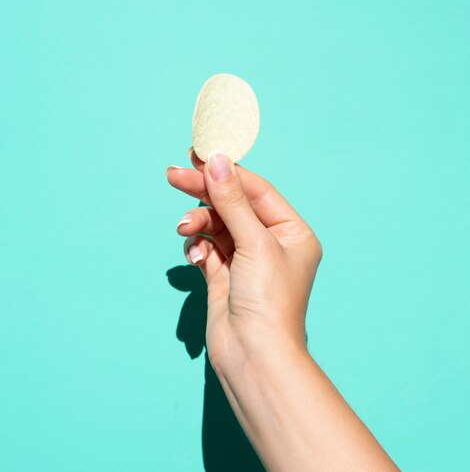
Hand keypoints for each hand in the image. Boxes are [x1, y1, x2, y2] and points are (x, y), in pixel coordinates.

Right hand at [166, 149, 321, 374]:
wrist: (253, 358)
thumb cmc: (268, 302)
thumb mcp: (254, 242)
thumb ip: (231, 199)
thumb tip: (216, 160)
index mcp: (291, 232)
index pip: (256, 190)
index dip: (227, 172)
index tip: (199, 156)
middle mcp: (271, 243)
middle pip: (233, 204)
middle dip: (204, 192)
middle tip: (174, 174)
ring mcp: (246, 260)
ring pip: (216, 225)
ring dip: (198, 223)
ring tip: (184, 229)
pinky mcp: (225, 275)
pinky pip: (206, 247)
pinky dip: (197, 246)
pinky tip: (195, 256)